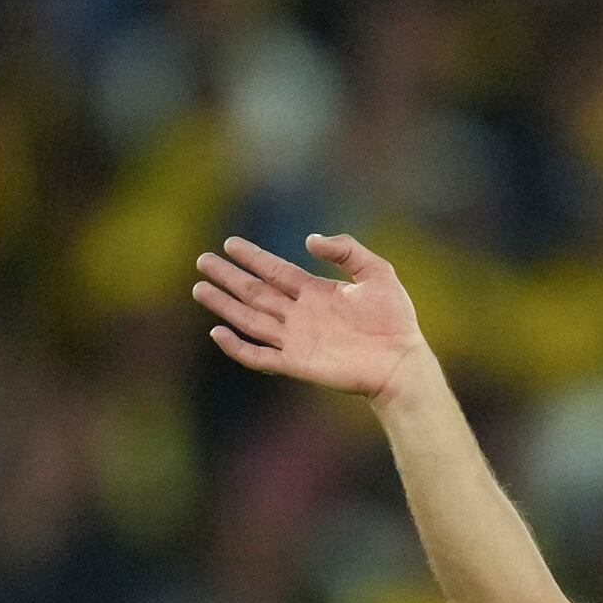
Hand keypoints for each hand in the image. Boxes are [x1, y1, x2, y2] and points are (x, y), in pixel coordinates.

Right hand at [192, 233, 431, 406]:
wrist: (401, 360)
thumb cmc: (395, 319)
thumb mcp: (377, 272)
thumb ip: (345, 250)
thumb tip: (308, 240)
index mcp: (316, 291)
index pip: (275, 271)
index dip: (253, 257)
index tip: (230, 243)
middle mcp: (301, 314)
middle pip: (255, 292)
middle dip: (229, 277)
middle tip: (203, 260)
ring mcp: (296, 339)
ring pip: (250, 319)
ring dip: (225, 305)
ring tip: (200, 288)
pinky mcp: (296, 363)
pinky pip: (259, 356)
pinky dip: (237, 347)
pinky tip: (218, 332)